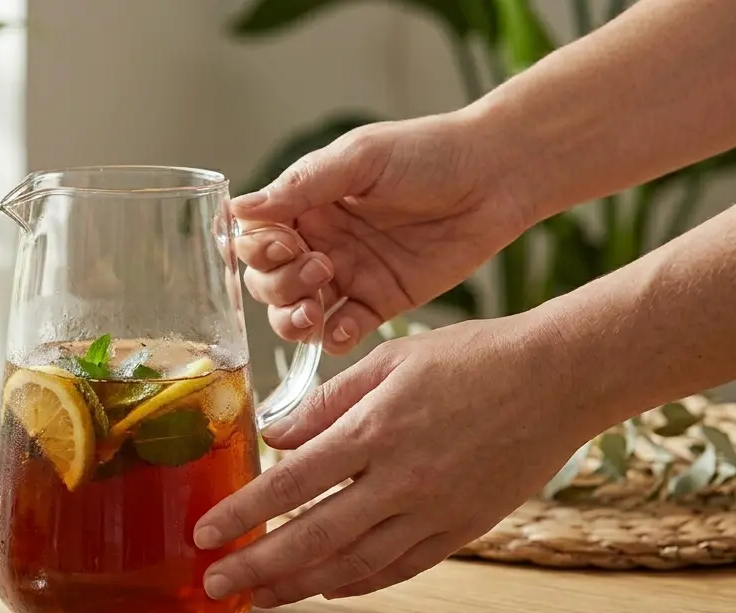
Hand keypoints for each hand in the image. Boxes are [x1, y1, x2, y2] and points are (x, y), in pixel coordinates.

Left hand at [193, 316, 591, 604]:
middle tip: (216, 584)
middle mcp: (401, 479)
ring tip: (261, 596)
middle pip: (315, 536)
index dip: (244, 512)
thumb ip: (326, 403)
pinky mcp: (463, 528)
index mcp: (376, 430)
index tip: (204, 533)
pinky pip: (401, 567)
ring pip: (355, 563)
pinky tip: (327, 588)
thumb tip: (274, 436)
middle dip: (258, 565)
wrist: (560, 380)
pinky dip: (359, 582)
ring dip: (301, 584)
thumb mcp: (389, 361)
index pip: (292, 482)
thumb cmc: (472, 359)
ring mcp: (435, 510)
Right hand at [233, 110, 533, 353]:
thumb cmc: (429, 152)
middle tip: (318, 271)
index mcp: (306, 204)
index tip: (287, 245)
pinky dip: (335, 337)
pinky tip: (345, 327)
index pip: (257, 239)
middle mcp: (319, 242)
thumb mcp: (360, 159)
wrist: (496, 176)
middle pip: (268, 283)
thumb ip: (301, 188)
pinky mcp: (379, 302)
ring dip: (294, 320)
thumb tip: (238, 209)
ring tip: (315, 312)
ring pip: (296, 314)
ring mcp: (348, 275)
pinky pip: (342, 331)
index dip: (260, 251)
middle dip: (278, 287)